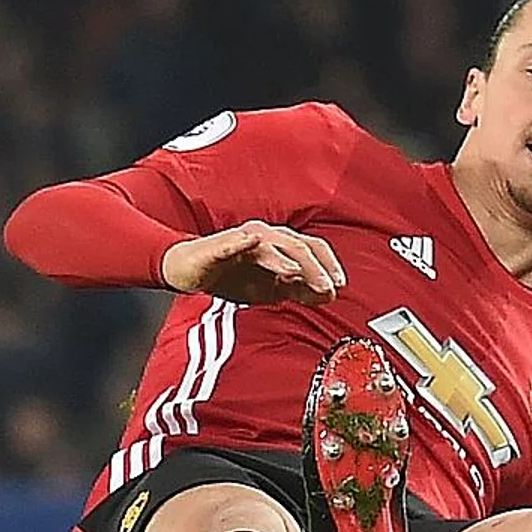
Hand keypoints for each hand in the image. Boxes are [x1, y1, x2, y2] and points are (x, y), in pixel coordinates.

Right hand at [159, 220, 345, 304]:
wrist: (191, 272)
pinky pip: (234, 241)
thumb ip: (300, 290)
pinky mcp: (220, 244)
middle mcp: (268, 237)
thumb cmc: (232, 276)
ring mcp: (244, 238)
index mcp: (282, 246)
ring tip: (298, 273)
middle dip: (316, 267)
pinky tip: (252, 242)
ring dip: (287, 259)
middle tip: (327, 287)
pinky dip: (243, 241)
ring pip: (273, 244)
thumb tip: (329, 294)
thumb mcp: (272, 289)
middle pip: (299, 246)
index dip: (329, 266)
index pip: (314, 250)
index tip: (340, 286)